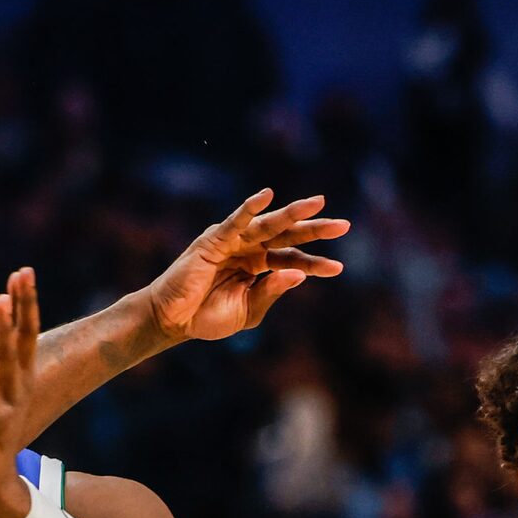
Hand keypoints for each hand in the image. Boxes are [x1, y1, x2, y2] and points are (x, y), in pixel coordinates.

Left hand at [0, 267, 44, 517]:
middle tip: (24, 273)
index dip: (23, 303)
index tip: (22, 272)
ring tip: (0, 300)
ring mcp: (7, 404)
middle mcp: (17, 386)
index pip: (22, 333)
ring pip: (9, 361)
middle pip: (24, 338)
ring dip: (4, 331)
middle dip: (24, 305)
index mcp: (13, 377)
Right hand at [141, 190, 349, 342]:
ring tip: (318, 204)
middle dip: (315, 229)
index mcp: (258, 267)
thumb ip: (271, 292)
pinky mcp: (214, 240)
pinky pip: (236, 222)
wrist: (173, 321)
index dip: (315, 264)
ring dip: (292, 213)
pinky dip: (250, 208)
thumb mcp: (248, 311)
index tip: (339, 268)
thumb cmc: (207, 318)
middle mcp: (249, 250)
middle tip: (344, 225)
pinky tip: (267, 196)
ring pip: (268, 225)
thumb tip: (298, 275)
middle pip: (287, 235)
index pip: (292, 260)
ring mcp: (233, 242)